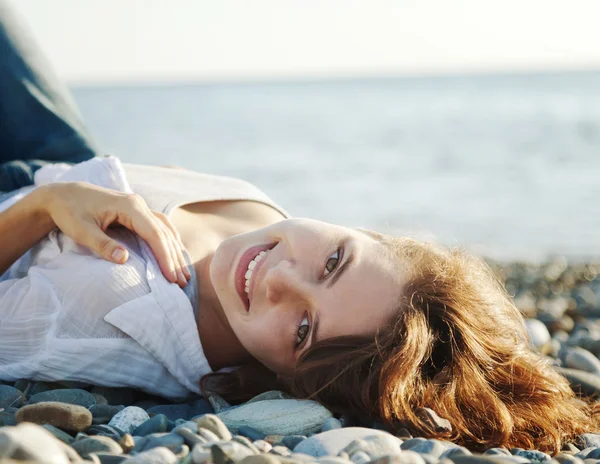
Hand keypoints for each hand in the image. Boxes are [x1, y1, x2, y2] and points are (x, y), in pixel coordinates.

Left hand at [43, 181, 190, 286]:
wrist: (62, 195)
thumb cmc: (69, 212)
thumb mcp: (81, 230)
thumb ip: (102, 245)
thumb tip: (124, 259)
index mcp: (129, 206)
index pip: (155, 234)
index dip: (164, 256)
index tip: (171, 278)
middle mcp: (139, 204)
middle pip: (164, 233)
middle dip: (174, 259)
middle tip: (182, 282)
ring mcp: (139, 206)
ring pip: (165, 230)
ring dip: (175, 251)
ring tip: (183, 273)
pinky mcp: (137, 212)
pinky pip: (160, 227)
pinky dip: (169, 242)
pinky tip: (175, 255)